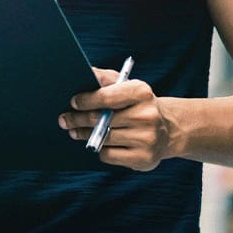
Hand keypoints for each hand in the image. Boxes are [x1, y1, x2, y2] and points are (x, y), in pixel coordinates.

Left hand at [59, 67, 173, 171]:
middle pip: (100, 119)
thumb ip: (105, 78)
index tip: (72, 102)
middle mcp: (147, 115)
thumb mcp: (126, 86)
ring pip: (102, 138)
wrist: (167, 130)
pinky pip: (108, 155)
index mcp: (142, 92)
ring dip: (84, 134)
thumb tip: (87, 72)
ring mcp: (147, 139)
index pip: (106, 97)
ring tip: (75, 131)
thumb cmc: (137, 104)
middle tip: (64, 120)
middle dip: (78, 119)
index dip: (85, 100)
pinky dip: (100, 149)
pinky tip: (99, 142)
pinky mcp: (143, 159)